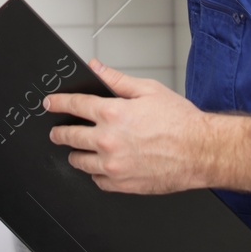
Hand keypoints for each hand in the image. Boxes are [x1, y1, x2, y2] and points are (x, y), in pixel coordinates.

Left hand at [46, 59, 213, 193]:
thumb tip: (96, 68)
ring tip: (77, 150)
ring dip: (75, 154)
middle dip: (59, 132)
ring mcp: (114, 164)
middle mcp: (108, 140)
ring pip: (79, 161)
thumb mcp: (148, 90)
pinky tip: (101, 166)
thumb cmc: (180, 121)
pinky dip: (96, 173)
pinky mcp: (122, 184)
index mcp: (113, 113)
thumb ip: (117, 80)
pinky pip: (97, 180)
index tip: (49, 103)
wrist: (201, 151)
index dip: (58, 102)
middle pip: (69, 136)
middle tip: (56, 132)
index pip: (74, 105)